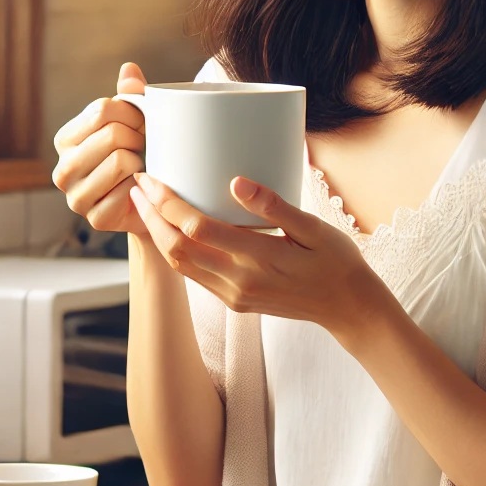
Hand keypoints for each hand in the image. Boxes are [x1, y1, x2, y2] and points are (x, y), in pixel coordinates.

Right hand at [51, 62, 149, 236]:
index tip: (143, 123)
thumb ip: (131, 95)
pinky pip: (127, 190)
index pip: (102, 109)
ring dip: (141, 162)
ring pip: (120, 161)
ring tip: (142, 167)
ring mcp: (75, 197)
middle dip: (139, 137)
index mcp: (66, 139)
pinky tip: (140, 190)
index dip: (133, 113)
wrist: (152, 202)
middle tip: (146, 148)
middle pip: (112, 134)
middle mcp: (62, 168)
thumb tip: (129, 69)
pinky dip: (142, 187)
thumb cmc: (140, 155)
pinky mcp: (95, 219)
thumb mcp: (135, 122)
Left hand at [128, 172, 388, 335]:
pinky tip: (170, 230)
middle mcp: (240, 282)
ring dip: (158, 234)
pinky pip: (194, 276)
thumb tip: (236, 182)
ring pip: (180, 265)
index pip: (198, 229)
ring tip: (145, 204)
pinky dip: (175, 251)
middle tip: (137, 185)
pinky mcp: (235, 302)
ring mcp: (235, 295)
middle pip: (177, 248)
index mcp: (259, 260)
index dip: (168, 203)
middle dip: (151, 216)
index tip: (152, 178)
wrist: (348, 307)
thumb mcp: (314, 228)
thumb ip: (274, 206)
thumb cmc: (336, 261)